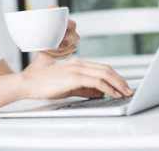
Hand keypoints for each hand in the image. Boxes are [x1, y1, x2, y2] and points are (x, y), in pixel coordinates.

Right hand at [19, 58, 133, 99]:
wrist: (29, 83)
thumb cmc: (45, 85)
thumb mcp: (69, 87)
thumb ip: (85, 89)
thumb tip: (101, 93)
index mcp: (78, 63)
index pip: (103, 68)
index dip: (115, 77)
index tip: (123, 85)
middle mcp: (80, 63)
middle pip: (107, 69)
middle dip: (120, 80)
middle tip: (129, 90)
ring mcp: (77, 68)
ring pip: (105, 74)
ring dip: (118, 84)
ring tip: (125, 93)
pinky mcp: (75, 77)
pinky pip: (97, 82)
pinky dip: (108, 88)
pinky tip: (113, 94)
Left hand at [37, 5, 78, 60]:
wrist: (51, 35)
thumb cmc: (51, 24)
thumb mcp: (51, 16)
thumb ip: (52, 10)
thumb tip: (53, 7)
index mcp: (72, 25)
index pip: (66, 33)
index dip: (56, 37)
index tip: (46, 38)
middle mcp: (75, 36)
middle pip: (64, 45)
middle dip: (52, 47)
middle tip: (41, 46)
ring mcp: (74, 45)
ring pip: (63, 52)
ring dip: (51, 52)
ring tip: (40, 50)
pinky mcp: (70, 53)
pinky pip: (61, 57)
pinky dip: (52, 56)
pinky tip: (44, 53)